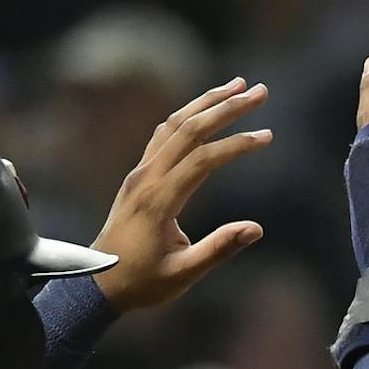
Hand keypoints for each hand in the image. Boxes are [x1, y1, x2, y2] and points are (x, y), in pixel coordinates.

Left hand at [91, 78, 272, 310]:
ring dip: (206, 102)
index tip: (268, 136)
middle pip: (188, 129)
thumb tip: (256, 228)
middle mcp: (147, 178)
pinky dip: (188, 116)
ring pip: (174, 124)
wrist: (99, 283)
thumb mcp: (184, 274)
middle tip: (260, 91)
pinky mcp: (139, 176)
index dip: (237, 144)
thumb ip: (219, 249)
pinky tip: (204, 110)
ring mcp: (140, 174)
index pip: (203, 160)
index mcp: (159, 201)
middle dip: (226, 107)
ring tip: (237, 85)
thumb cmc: (144, 282)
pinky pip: (163, 135)